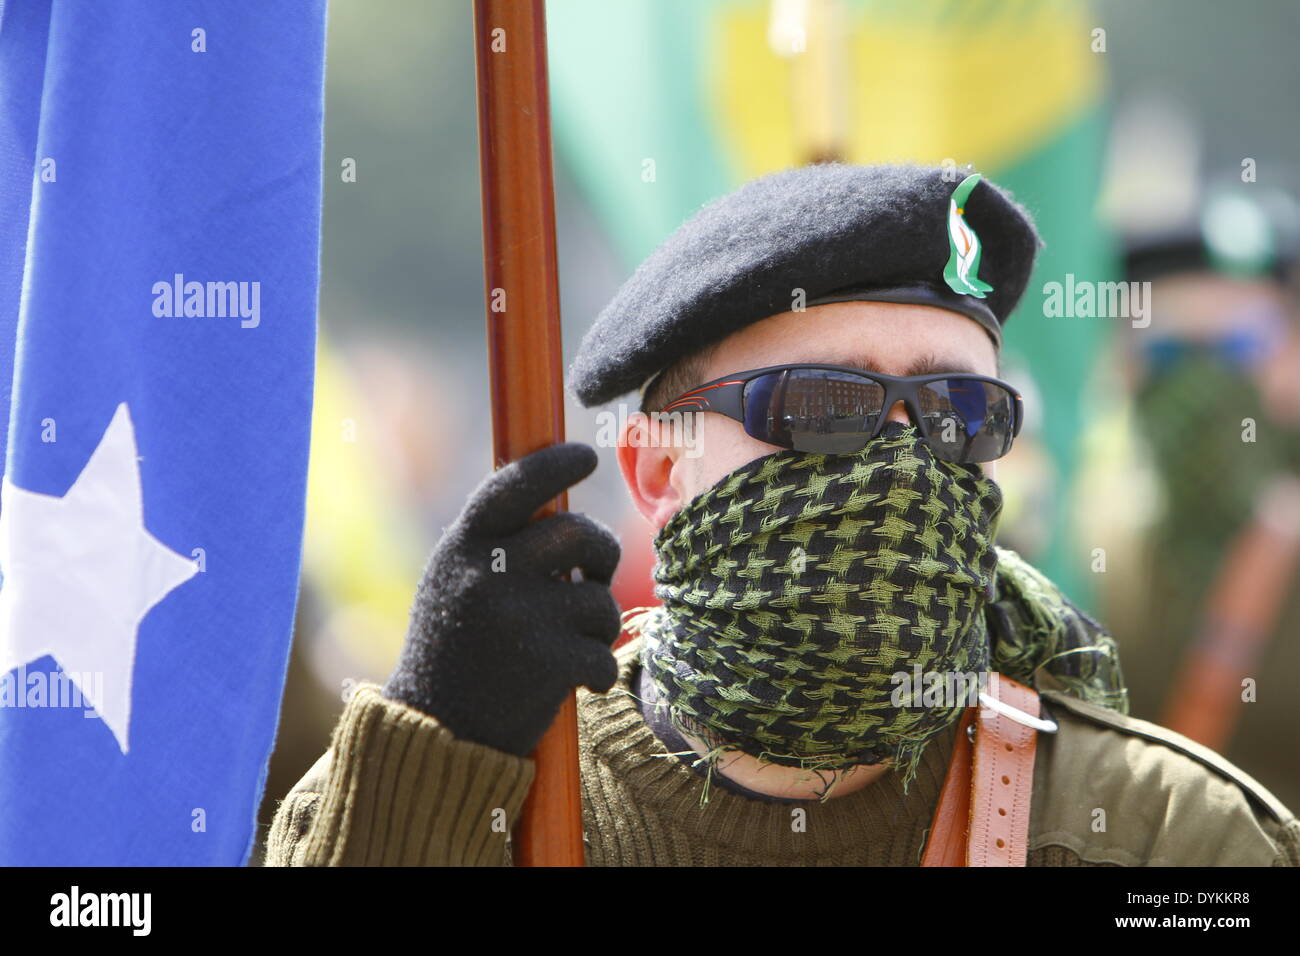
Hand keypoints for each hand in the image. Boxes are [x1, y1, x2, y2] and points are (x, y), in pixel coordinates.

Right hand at [382, 442, 621, 756]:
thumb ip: (496, 541)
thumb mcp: (454, 581)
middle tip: (596, 576)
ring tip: (570, 644)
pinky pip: (603, 652)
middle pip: (579, 535)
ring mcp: (519, 617)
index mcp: (463, 547)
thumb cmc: (457, 648)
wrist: (436, 733)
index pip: (514, 485)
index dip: (554, 464)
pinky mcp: (547, 663)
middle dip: (602, 553)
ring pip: (600, 600)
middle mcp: (488, 574)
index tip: (585, 455)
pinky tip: (576, 682)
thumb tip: (558, 499)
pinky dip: (598, 670)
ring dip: (598, 625)